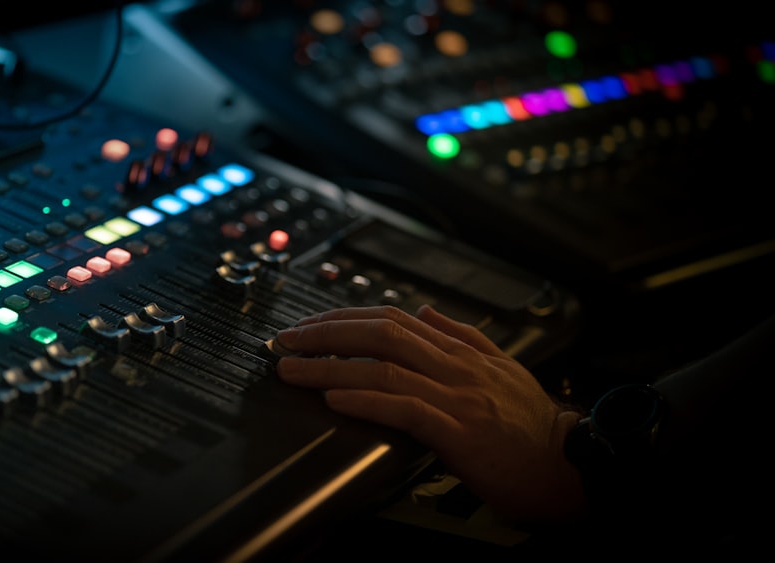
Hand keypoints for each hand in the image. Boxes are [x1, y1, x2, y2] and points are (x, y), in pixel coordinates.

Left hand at [274, 304, 585, 523]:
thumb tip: (425, 310)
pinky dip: (366, 399)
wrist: (567, 463)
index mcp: (462, 351)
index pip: (393, 320)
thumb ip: (462, 335)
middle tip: (288, 340)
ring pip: (384, 368)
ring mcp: (458, 397)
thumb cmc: (531, 423)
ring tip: (294, 369)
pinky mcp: (460, 432)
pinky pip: (404, 409)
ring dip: (331, 366)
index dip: (345, 318)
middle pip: (381, 334)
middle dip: (327, 333)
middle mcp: (456, 367)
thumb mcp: (501, 366)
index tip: (310, 325)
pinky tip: (336, 397)